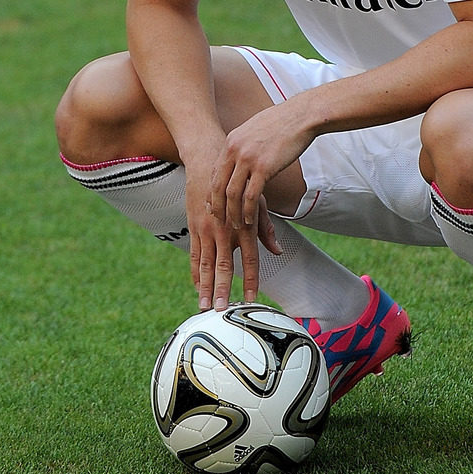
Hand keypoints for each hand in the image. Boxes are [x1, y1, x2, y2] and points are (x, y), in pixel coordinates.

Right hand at [187, 172, 282, 312]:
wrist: (208, 163)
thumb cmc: (238, 184)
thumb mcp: (257, 201)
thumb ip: (266, 229)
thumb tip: (278, 251)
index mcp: (243, 224)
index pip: (250, 258)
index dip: (251, 279)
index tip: (252, 298)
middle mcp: (225, 230)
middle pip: (224, 266)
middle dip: (224, 289)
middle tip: (223, 310)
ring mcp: (207, 230)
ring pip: (206, 265)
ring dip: (206, 287)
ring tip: (205, 306)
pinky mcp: (194, 228)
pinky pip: (194, 255)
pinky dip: (195, 273)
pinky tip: (197, 288)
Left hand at [211, 102, 314, 231]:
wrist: (301, 115)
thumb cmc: (282, 121)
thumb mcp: (254, 129)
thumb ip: (244, 143)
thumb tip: (241, 155)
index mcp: (231, 141)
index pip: (214, 172)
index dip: (211, 192)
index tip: (212, 206)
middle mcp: (235, 150)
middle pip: (218, 186)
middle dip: (217, 207)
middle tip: (218, 221)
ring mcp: (248, 159)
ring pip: (232, 194)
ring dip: (232, 213)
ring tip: (235, 226)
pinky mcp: (264, 168)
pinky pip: (251, 196)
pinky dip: (248, 211)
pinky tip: (250, 221)